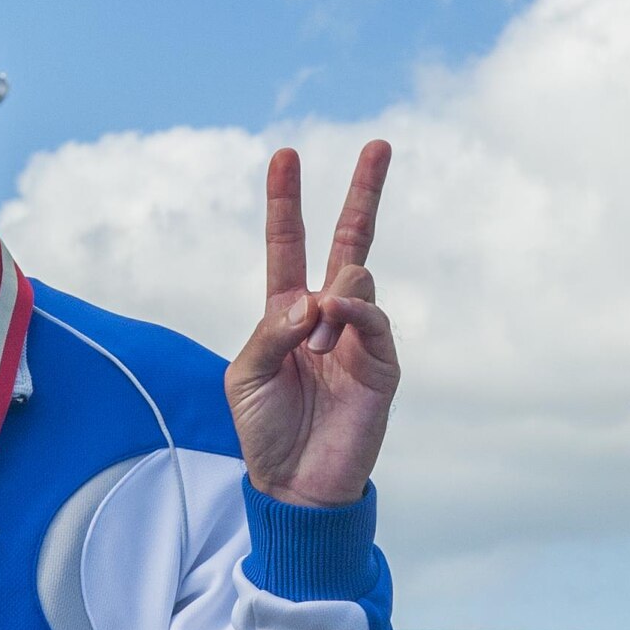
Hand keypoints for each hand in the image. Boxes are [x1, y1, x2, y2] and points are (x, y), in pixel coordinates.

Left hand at [225, 140, 399, 507]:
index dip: (286, 201)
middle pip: (349, 240)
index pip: (289, 243)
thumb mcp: (247, 375)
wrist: (296, 485)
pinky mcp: (382, 364)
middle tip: (379, 144)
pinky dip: (354, 314)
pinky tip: (335, 326)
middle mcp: (327, 315)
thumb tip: (315, 299)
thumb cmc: (264, 431)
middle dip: (364, 192)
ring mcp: (358, 336)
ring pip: (357, 279)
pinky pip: (375, 319)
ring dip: (331, 300)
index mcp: (286, 312)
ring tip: (316, 342)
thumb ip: (274, 330)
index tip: (284, 155)